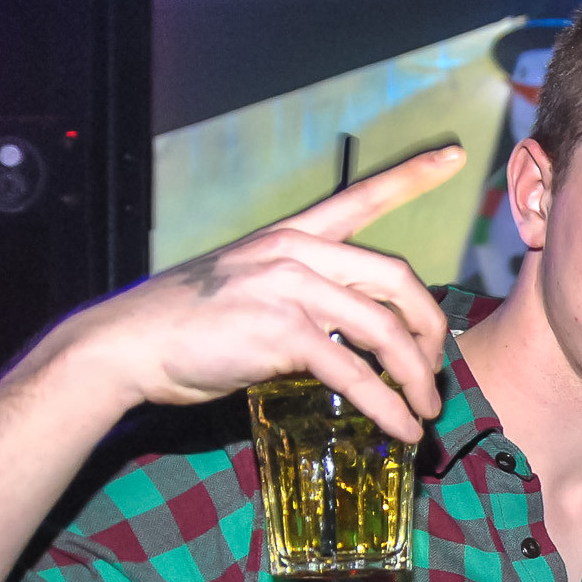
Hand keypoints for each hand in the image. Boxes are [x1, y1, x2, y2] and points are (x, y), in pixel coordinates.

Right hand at [51, 146, 465, 441]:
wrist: (125, 344)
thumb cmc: (186, 324)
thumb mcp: (248, 287)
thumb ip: (301, 295)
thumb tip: (346, 332)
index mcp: (292, 236)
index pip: (360, 196)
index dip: (413, 174)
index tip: (456, 155)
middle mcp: (296, 252)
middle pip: (398, 278)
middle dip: (431, 328)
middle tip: (436, 369)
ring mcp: (289, 288)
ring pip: (384, 330)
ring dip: (416, 378)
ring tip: (426, 410)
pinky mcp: (281, 331)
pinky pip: (354, 372)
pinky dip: (385, 406)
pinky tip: (400, 427)